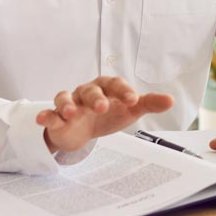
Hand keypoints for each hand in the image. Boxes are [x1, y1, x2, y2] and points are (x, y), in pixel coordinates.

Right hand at [36, 76, 173, 154]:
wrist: (84, 131)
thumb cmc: (108, 114)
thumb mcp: (129, 110)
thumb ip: (148, 104)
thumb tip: (171, 100)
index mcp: (106, 88)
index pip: (115, 84)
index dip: (123, 90)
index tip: (134, 100)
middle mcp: (87, 92)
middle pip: (90, 90)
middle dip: (96, 97)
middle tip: (103, 107)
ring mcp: (70, 104)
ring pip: (66, 98)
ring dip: (67, 104)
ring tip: (70, 112)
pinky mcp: (56, 118)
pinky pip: (49, 114)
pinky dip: (46, 116)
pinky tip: (44, 119)